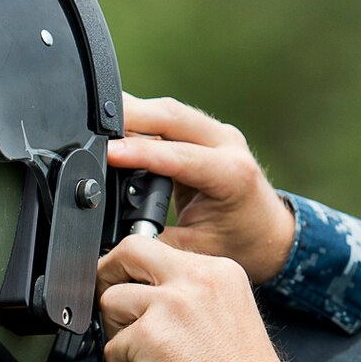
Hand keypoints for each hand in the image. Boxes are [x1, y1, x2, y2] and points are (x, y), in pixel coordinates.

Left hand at [97, 233, 297, 361]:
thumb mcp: (227, 317)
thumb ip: (191, 299)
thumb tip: (147, 297)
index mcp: (219, 272)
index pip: (162, 251)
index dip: (140, 274)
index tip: (135, 292)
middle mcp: (195, 279)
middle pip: (130, 251)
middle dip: (108, 275)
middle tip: (112, 307)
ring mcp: (170, 304)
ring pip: (111, 302)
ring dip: (118, 336)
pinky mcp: (148, 334)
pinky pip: (112, 349)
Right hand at [107, 94, 295, 284]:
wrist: (270, 235)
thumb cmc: (241, 244)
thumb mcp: (195, 250)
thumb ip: (157, 240)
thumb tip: (116, 238)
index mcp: (232, 174)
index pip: (179, 155)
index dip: (140, 153)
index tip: (107, 153)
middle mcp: (227, 144)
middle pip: (170, 116)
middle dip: (129, 116)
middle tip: (91, 122)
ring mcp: (216, 133)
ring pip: (166, 111)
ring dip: (131, 114)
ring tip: (96, 122)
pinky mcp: (203, 132)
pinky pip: (166, 118)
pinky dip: (140, 121)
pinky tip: (115, 127)